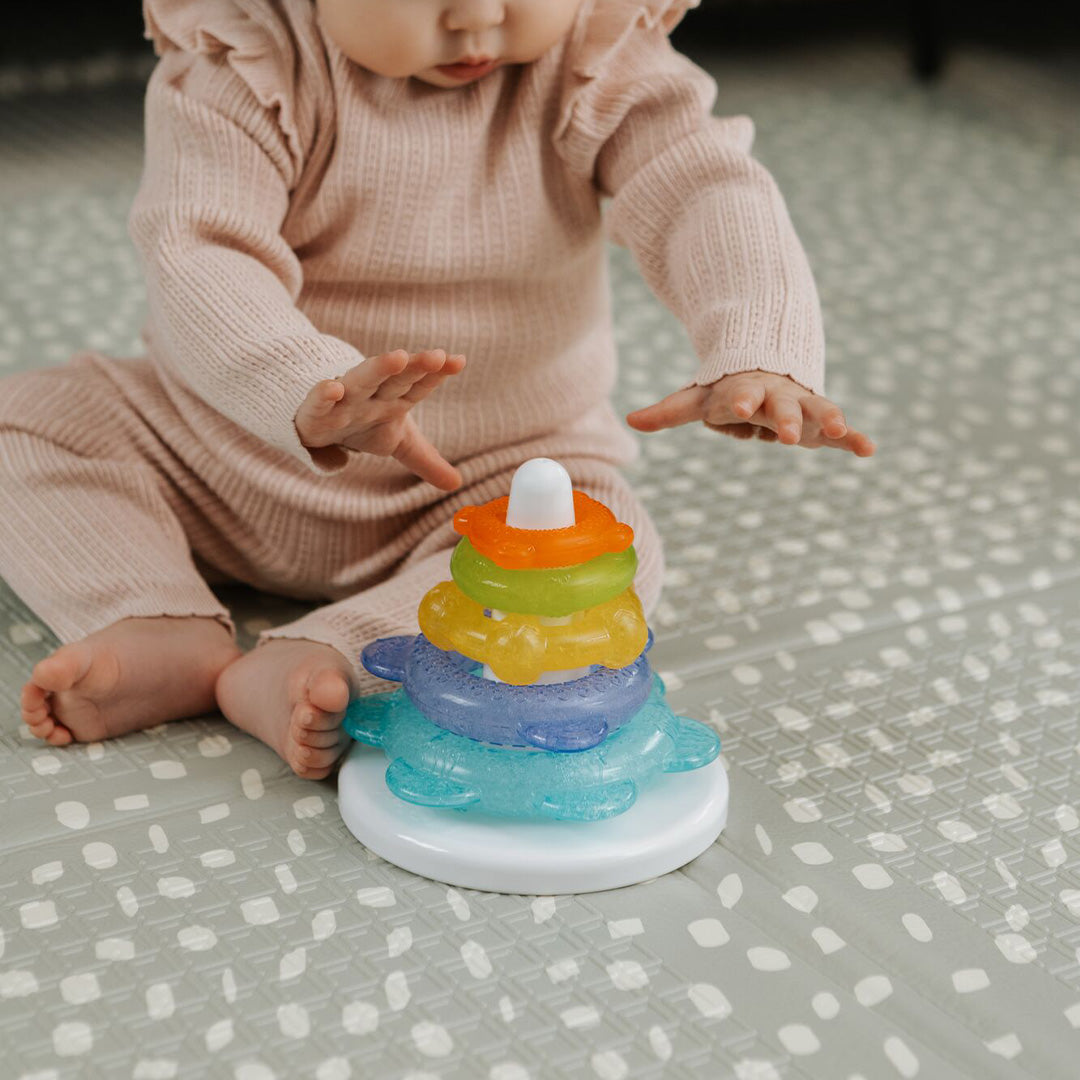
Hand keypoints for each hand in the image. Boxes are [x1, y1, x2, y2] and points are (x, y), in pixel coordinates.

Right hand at [295, 348, 466, 486]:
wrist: (317, 420)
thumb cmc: (363, 422)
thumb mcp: (398, 443)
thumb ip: (426, 460)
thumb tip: (457, 484)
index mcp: (395, 399)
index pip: (418, 386)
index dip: (436, 374)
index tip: (458, 362)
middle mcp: (372, 395)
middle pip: (396, 379)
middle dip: (415, 366)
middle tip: (435, 356)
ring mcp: (344, 401)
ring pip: (362, 380)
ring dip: (379, 368)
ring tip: (399, 356)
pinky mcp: (316, 413)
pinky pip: (319, 403)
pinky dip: (324, 395)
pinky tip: (333, 389)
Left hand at [626, 370, 874, 455]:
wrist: (767, 363)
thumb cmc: (727, 389)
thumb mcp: (696, 400)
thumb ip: (667, 412)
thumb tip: (630, 420)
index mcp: (745, 390)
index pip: (741, 395)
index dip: (740, 400)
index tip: (741, 405)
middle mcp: (776, 395)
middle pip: (781, 406)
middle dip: (785, 418)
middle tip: (788, 435)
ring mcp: (801, 404)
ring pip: (816, 410)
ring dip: (827, 419)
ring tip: (839, 431)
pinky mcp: (819, 419)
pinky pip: (839, 429)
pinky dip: (854, 438)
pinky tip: (869, 450)